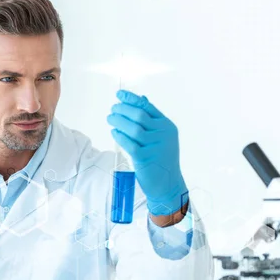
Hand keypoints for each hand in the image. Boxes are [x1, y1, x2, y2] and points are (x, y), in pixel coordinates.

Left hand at [107, 89, 187, 215]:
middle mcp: (163, 134)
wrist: (168, 185)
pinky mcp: (146, 158)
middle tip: (112, 109)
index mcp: (167, 126)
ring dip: (119, 121)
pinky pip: (129, 143)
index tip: (119, 94)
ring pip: (133, 128)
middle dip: (123, 109)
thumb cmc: (161, 160)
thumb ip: (153, 120)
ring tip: (110, 118)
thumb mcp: (162, 138)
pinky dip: (120, 136)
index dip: (131, 99)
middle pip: (139, 115)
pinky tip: (114, 132)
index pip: (147, 107)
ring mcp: (155, 146)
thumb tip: (142, 98)